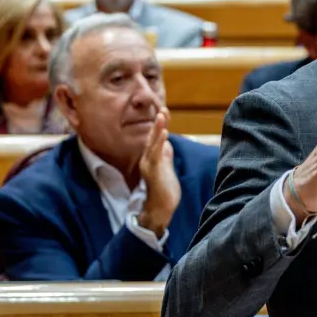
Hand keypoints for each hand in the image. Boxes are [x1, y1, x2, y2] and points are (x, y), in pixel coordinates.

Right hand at [137, 108, 180, 235]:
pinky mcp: (153, 172)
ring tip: (161, 115)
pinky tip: (164, 133)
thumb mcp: (166, 168)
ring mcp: (150, 165)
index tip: (164, 110)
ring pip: (153, 143)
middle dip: (158, 122)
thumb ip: (165, 155)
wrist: (161, 208)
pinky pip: (156, 155)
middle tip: (162, 108)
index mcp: (152, 157)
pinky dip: (159, 143)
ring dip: (157, 128)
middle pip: (153, 137)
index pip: (156, 137)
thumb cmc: (164, 189)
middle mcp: (149, 159)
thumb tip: (167, 144)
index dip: (160, 124)